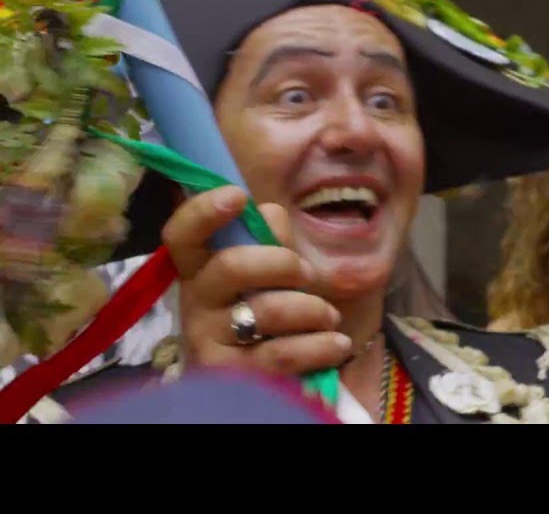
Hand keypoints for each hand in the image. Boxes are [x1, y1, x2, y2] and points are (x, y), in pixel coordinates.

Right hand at [163, 185, 351, 374]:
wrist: (259, 383)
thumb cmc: (266, 316)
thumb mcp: (269, 276)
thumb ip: (270, 242)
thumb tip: (270, 213)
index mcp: (201, 270)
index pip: (182, 235)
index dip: (202, 212)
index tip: (237, 196)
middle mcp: (195, 303)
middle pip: (231, 265)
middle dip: (284, 263)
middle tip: (308, 276)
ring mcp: (207, 340)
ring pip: (265, 309)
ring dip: (312, 308)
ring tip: (329, 317)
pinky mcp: (229, 376)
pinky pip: (282, 354)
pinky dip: (319, 346)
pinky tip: (336, 344)